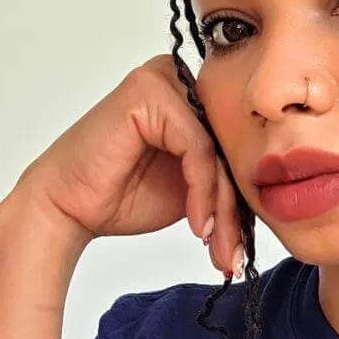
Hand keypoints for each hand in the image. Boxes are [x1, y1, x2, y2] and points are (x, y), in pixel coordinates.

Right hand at [9, 53, 242, 273]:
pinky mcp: (150, 93)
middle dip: (233, 211)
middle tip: (232, 256)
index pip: (233, 150)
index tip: (239, 248)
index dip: (240, 202)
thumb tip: (269, 194)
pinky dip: (202, 192)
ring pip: (216, 153)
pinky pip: (197, 148)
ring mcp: (163, 82)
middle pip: (228, 151)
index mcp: (191, 99)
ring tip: (216, 248)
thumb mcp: (190, 191)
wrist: (70, 209)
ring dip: (221, 209)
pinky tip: (197, 226)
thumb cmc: (121, 196)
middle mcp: (179, 82)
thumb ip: (223, 179)